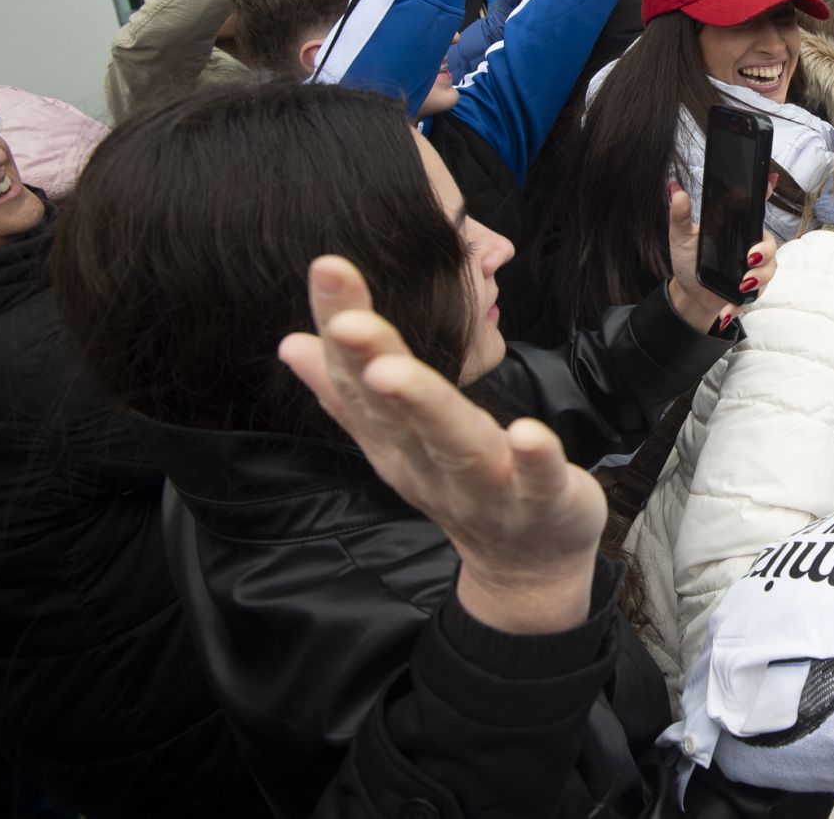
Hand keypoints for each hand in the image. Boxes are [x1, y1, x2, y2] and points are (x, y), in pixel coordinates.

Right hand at [279, 256, 602, 634]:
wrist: (524, 568)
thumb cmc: (463, 487)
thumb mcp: (399, 443)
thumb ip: (348, 394)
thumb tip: (291, 341)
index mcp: (395, 442)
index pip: (358, 381)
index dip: (340, 324)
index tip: (327, 266)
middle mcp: (431, 464)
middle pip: (396, 411)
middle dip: (370, 363)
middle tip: (348, 322)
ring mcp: (487, 486)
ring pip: (455, 444)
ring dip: (425, 407)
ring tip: (395, 371)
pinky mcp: (542, 501)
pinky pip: (537, 480)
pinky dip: (534, 456)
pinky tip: (527, 430)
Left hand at [663, 181, 777, 331]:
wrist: (689, 294)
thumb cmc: (688, 261)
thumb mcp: (680, 238)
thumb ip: (680, 216)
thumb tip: (675, 190)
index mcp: (734, 226)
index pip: (753, 206)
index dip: (765, 191)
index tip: (770, 180)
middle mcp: (748, 244)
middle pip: (769, 243)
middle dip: (764, 251)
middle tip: (751, 259)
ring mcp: (753, 267)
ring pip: (769, 269)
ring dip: (758, 279)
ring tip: (740, 287)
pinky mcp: (752, 288)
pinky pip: (757, 294)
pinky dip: (740, 303)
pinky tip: (726, 310)